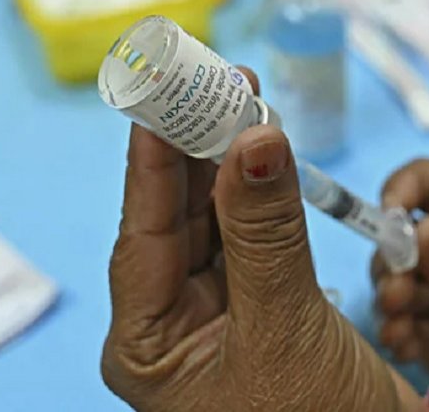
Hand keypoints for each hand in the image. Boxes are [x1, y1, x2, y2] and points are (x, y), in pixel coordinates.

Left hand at [102, 68, 409, 411]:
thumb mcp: (284, 325)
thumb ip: (265, 233)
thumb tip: (255, 140)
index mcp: (152, 345)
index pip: (144, 234)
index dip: (157, 159)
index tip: (166, 93)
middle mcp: (177, 326)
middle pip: (180, 220)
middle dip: (200, 150)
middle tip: (220, 83)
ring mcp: (223, 314)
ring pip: (220, 222)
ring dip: (234, 166)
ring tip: (246, 102)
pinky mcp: (268, 305)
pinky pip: (258, 238)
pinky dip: (267, 197)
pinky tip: (269, 155)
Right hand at [373, 160, 428, 410]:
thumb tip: (419, 229)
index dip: (402, 189)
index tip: (389, 216)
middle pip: (399, 237)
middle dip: (391, 258)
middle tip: (399, 288)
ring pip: (392, 282)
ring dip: (388, 297)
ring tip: (400, 318)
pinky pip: (398, 327)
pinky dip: (393, 333)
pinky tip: (404, 345)